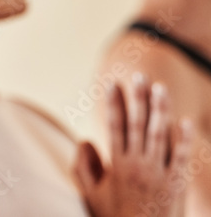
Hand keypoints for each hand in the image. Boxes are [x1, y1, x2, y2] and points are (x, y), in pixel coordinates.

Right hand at [75, 74, 193, 216]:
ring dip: (160, 110)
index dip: (114, 105)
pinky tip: (185, 121)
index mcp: (117, 165)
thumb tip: (86, 139)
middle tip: (138, 75)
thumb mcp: (91, 194)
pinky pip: (181, 159)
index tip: (112, 84)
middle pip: (138, 125)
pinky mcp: (176, 186)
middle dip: (138, 98)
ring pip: (160, 135)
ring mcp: (158, 174)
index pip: (115, 127)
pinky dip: (184, 140)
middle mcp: (137, 165)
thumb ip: (85, 166)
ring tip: (160, 88)